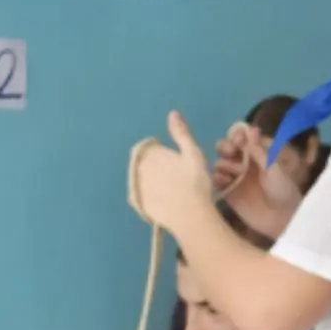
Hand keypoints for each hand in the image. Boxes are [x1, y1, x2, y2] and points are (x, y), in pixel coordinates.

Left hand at [130, 112, 213, 233]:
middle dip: (156, 166)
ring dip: (152, 180)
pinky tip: (166, 200)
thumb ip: (180, 133)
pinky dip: (150, 194)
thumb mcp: (192, 153)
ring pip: (142, 178)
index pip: (149, 147)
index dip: (162, 152)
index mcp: (148, 153)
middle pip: (144, 163)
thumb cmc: (195, 181)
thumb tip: (172, 113)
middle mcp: (137, 169)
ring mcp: (135, 187)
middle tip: (176, 176)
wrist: (190, 216)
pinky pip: (142, 194)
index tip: (175, 162)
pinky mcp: (138, 204)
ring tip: (172, 189)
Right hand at [214, 122, 301, 239]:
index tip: (238, 140)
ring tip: (233, 174)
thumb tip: (251, 129)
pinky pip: (216, 181)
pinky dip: (217, 178)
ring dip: (224, 164)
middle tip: (231, 152)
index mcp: (258, 154)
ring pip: (219, 163)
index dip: (237, 136)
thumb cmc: (283, 191)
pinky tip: (224, 181)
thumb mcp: (274, 168)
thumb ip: (259, 151)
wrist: (280, 219)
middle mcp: (244, 163)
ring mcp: (234, 178)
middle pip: (226, 148)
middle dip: (226, 147)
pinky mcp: (227, 192)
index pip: (242, 138)